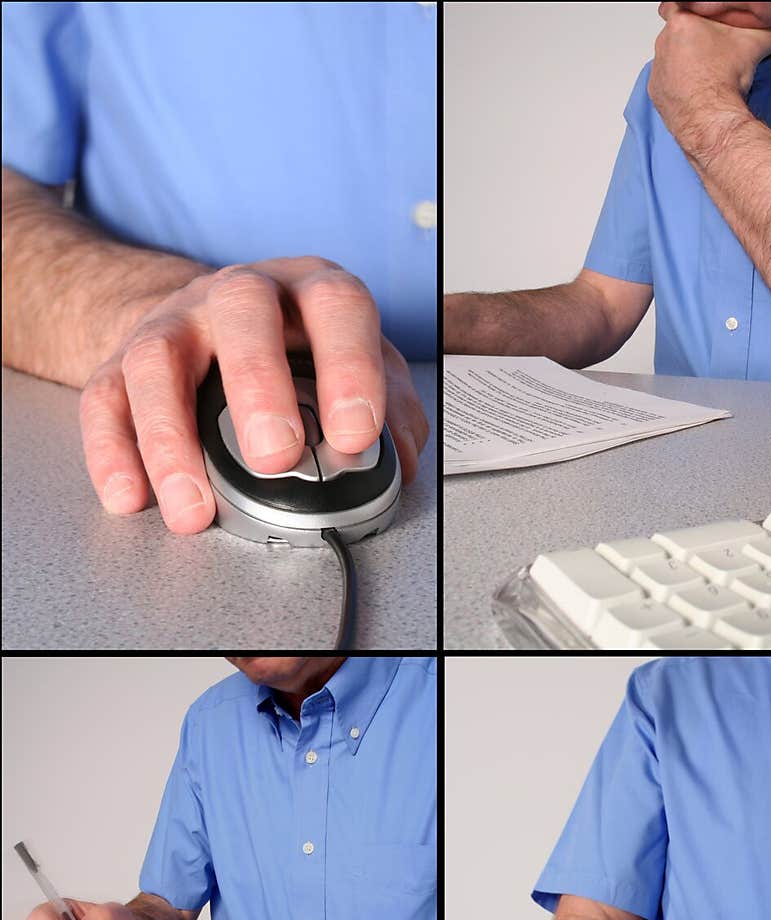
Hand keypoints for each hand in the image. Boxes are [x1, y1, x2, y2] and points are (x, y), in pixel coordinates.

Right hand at [80, 257, 428, 532]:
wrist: (206, 324)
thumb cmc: (294, 351)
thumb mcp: (356, 366)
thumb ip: (391, 412)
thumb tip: (397, 465)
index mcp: (308, 292)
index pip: (336, 307)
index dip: (349, 367)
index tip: (355, 435)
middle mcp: (238, 295)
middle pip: (243, 312)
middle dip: (258, 387)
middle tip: (275, 458)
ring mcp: (174, 323)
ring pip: (158, 360)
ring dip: (172, 439)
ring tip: (194, 508)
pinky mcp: (119, 361)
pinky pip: (105, 401)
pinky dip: (114, 453)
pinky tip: (130, 497)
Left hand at [648, 4, 770, 159]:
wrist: (711, 118)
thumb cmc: (726, 80)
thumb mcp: (757, 44)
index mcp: (682, 21)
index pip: (679, 4)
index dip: (693, 12)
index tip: (701, 21)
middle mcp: (663, 43)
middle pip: (677, 32)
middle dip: (693, 38)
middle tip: (712, 49)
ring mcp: (658, 68)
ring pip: (670, 57)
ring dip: (684, 61)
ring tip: (706, 71)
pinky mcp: (656, 91)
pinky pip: (666, 81)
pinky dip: (677, 83)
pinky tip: (695, 88)